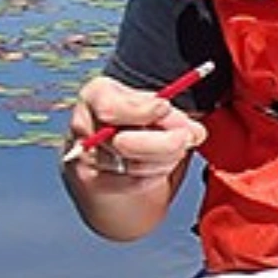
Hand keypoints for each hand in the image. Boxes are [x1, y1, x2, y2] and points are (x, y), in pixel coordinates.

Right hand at [65, 74, 206, 181]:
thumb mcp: (151, 104)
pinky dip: (155, 175)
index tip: (166, 109)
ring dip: (165, 160)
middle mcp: (83, 125)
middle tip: (185, 138)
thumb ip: (172, 115)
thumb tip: (194, 132)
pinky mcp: (92, 180)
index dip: (143, 111)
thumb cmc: (136, 117)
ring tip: (177, 150)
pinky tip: (163, 165)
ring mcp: (84, 156)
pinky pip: (132, 183)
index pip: (111, 108)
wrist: (112, 145)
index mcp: (95, 95)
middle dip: (163, 143)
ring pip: (132, 165)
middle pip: (123, 143)